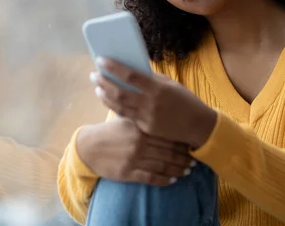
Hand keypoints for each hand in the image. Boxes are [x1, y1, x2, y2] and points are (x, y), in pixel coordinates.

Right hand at [77, 118, 194, 185]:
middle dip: (184, 157)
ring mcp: (134, 159)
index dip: (181, 140)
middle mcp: (139, 143)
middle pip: (168, 151)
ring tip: (188, 170)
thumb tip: (159, 105)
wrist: (89, 146)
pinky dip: (164, 179)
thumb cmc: (110, 131)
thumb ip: (142, 115)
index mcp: (140, 128)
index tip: (191, 143)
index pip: (166, 135)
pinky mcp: (128, 173)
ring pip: (162, 165)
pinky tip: (173, 180)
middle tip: (195, 159)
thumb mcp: (126, 118)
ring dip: (178, 169)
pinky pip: (151, 178)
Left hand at [90, 58, 216, 148]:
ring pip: (118, 106)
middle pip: (119, 92)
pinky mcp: (145, 128)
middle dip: (103, 82)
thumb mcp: (171, 85)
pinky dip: (115, 107)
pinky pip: (126, 117)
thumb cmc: (185, 100)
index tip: (100, 60)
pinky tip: (108, 100)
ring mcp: (146, 118)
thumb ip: (152, 79)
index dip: (113, 67)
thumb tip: (131, 71)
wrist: (198, 125)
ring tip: (97, 88)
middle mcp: (150, 104)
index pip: (130, 75)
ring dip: (105, 96)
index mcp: (157, 89)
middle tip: (94, 75)